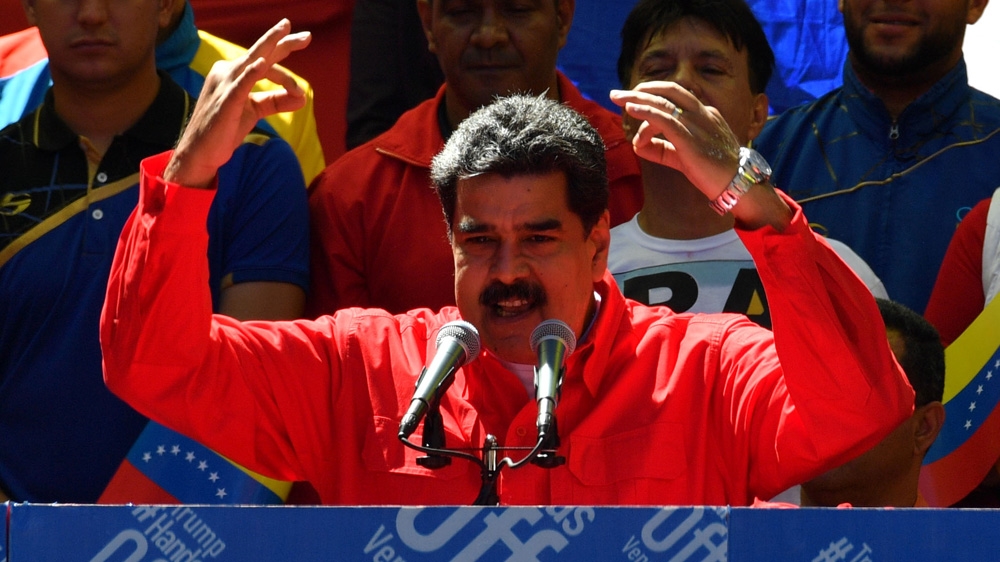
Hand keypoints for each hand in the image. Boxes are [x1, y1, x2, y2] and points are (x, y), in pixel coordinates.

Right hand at [165, 19, 311, 187]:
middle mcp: (228, 71)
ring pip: (253, 61)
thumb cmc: (225, 128)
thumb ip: (276, 101)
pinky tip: (262, 63)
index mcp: (235, 73)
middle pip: (260, 52)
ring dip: (271, 48)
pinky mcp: (225, 101)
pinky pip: (240, 83)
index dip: (285, 66)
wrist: (201, 151)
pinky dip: (251, 73)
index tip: (300, 85)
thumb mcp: (255, 110)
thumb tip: (303, 98)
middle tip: (307, 36)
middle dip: (283, 40)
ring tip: (287, 33)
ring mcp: (225, 84)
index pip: (265, 60)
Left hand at [610, 82, 790, 229]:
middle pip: (668, 91)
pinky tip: (631, 110)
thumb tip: (636, 146)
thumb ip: (660, 150)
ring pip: (663, 103)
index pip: (675, 97)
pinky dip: (646, 112)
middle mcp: (701, 113)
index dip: (652, 94)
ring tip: (617, 99)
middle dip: (640, 89)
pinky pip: (664, 119)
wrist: (736, 184)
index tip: (633, 97)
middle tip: (617, 93)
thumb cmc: (712, 172)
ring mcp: (697, 124)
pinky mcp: (689, 138)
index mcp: (704, 114)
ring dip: (637, 99)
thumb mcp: (682, 157)